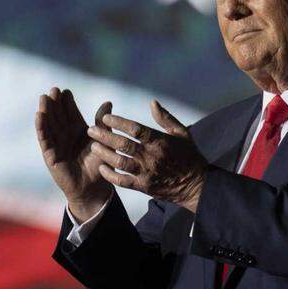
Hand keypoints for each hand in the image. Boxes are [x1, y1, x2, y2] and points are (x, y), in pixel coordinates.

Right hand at [35, 87, 114, 219]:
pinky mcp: (50, 154)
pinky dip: (41, 127)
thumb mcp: (104, 141)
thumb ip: (103, 124)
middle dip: (55, 103)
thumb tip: (108, 102)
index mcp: (78, 131)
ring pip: (49, 124)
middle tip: (53, 89)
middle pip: (58, 116)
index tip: (65, 90)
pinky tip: (39, 116)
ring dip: (45, 111)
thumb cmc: (100, 165)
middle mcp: (66, 135)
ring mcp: (57, 144)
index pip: (71, 113)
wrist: (93, 187)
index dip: (67, 102)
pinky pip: (45, 139)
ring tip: (43, 98)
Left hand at [89, 100, 207, 211]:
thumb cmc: (189, 156)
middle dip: (105, 135)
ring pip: (119, 162)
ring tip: (94, 147)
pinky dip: (110, 175)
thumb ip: (166, 118)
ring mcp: (147, 172)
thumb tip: (152, 102)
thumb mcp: (182, 133)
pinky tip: (102, 168)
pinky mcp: (144, 186)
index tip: (106, 118)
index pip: (136, 129)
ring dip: (104, 154)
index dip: (119, 122)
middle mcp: (152, 156)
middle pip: (123, 144)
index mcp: (161, 142)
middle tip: (91, 130)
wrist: (196, 185)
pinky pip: (122, 181)